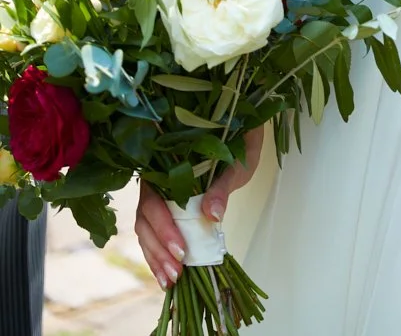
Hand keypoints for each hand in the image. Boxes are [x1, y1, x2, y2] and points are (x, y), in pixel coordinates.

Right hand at [135, 128, 263, 288]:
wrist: (240, 135)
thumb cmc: (237, 143)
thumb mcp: (235, 162)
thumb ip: (222, 185)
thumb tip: (212, 215)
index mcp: (166, 165)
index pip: (153, 201)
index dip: (163, 227)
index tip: (182, 249)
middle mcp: (156, 182)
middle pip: (145, 221)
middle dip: (159, 250)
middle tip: (178, 272)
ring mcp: (159, 198)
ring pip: (146, 232)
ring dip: (157, 258)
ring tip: (172, 281)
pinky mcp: (167, 211)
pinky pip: (155, 236)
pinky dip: (159, 257)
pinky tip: (168, 276)